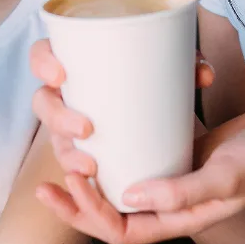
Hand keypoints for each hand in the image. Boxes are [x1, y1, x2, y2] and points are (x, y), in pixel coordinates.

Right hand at [30, 39, 214, 175]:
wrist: (170, 112)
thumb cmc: (159, 79)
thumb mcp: (175, 69)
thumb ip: (189, 66)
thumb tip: (202, 73)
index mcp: (75, 62)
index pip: (42, 56)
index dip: (42, 63)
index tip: (61, 74)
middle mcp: (68, 94)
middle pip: (43, 103)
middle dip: (57, 118)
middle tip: (86, 128)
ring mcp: (73, 128)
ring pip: (57, 143)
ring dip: (67, 156)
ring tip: (90, 167)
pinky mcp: (90, 156)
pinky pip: (75, 172)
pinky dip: (77, 184)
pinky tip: (90, 187)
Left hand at [35, 105, 244, 243]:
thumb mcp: (227, 177)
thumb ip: (182, 191)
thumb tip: (131, 197)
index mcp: (179, 217)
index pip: (120, 229)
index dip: (88, 212)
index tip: (68, 181)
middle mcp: (169, 199)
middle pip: (111, 210)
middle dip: (77, 199)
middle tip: (49, 175)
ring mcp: (170, 173)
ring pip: (121, 182)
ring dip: (93, 173)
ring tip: (68, 152)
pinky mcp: (175, 148)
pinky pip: (138, 153)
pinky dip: (118, 147)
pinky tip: (102, 126)